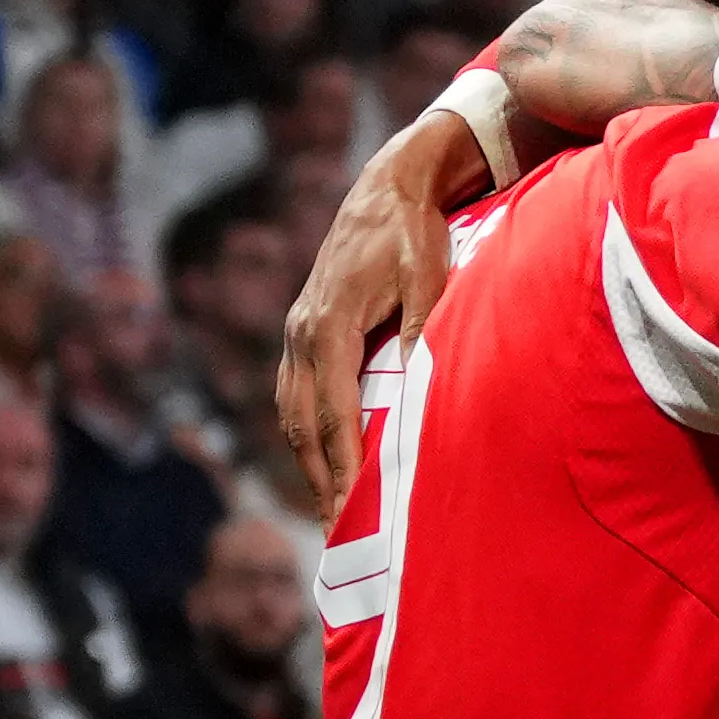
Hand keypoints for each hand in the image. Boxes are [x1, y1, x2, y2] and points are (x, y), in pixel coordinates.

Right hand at [277, 115, 477, 512]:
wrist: (386, 188)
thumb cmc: (414, 234)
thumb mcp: (428, 279)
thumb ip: (420, 333)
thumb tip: (422, 389)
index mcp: (330, 325)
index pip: (333, 414)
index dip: (342, 467)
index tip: (352, 510)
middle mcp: (301, 332)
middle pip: (302, 424)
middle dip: (320, 479)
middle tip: (339, 531)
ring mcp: (295, 330)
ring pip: (290, 412)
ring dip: (307, 462)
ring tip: (328, 508)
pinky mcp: (301, 327)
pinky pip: (293, 394)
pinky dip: (304, 432)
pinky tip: (322, 458)